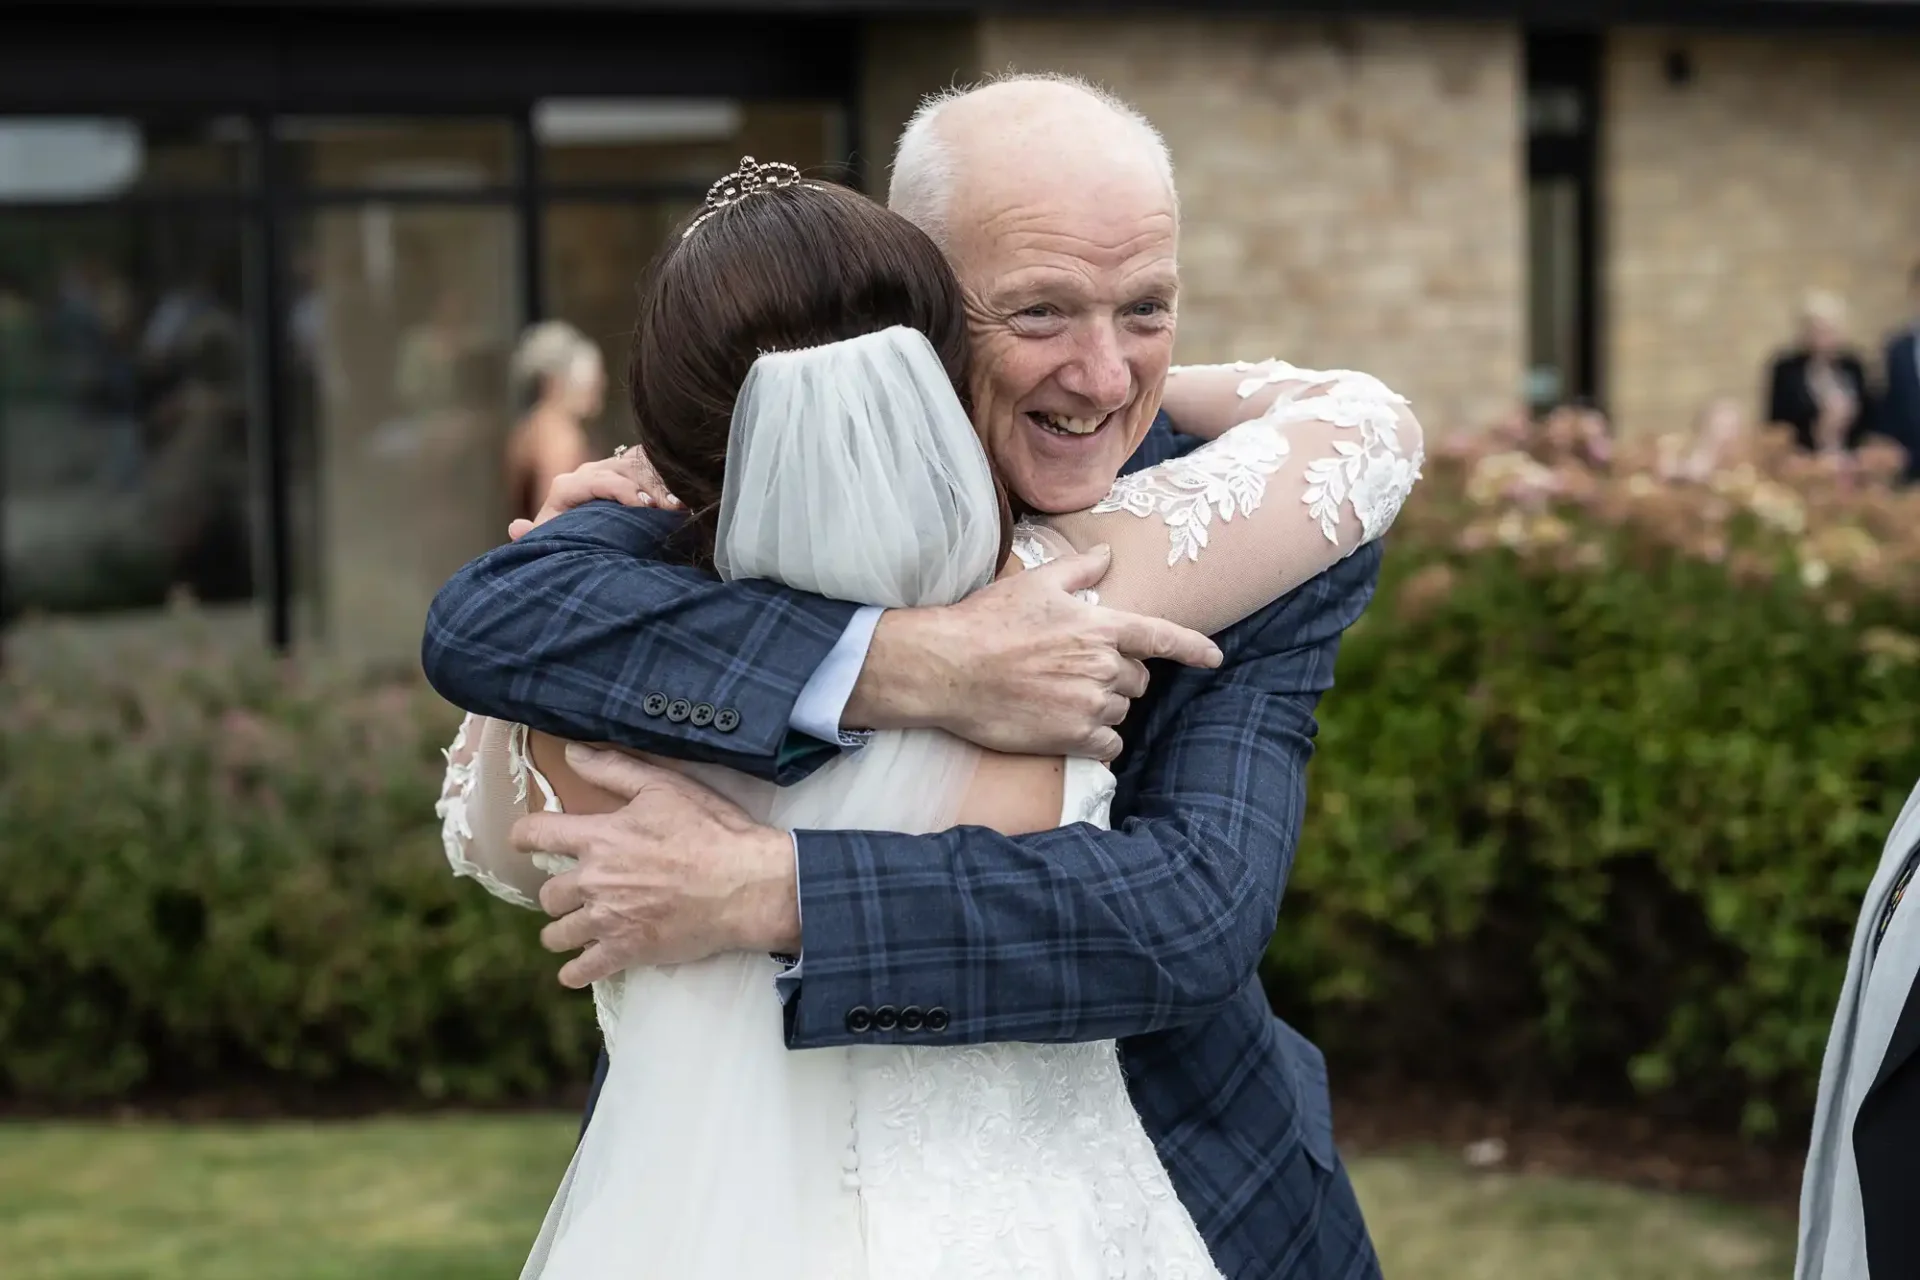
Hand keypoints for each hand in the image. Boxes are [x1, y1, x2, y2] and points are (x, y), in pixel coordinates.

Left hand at [507, 448, 683, 540]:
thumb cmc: (568, 540)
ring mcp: (610, 467)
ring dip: (661, 484)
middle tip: (670, 507)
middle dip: (647, 487)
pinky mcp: (629, 468)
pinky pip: (650, 464)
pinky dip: (667, 478)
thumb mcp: (553, 539)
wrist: (583, 529)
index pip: (597, 480)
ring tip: (680, 504)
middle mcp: (588, 471)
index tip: (644, 507)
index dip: (622, 491)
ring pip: (638, 464)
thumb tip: (515, 527)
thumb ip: (539, 535)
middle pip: (622, 469)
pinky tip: (683, 494)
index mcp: (566, 486)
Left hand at [515, 745, 799, 986]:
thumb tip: (572, 752)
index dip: (523, 836)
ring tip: (575, 928)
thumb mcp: (665, 787)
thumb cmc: (712, 831)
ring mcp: (608, 920)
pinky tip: (577, 970)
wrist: (747, 885)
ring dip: (562, 931)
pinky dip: (576, 972)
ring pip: (558, 934)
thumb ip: (613, 770)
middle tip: (575, 891)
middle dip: (558, 892)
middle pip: (548, 893)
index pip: (536, 835)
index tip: (524, 840)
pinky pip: (583, 970)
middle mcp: (594, 881)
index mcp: (599, 838)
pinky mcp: (627, 951)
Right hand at [845, 546, 1222, 760]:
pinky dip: (1097, 740)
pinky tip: (1069, 728)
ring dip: (1101, 707)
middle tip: (1073, 670)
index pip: (1163, 637)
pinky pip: (1108, 745)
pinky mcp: (1072, 736)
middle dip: (1116, 677)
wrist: (949, 667)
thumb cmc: (989, 621)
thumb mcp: (1037, 583)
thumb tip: (1107, 555)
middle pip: (1137, 680)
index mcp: (1101, 627)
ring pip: (1120, 712)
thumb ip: (1081, 570)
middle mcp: (1103, 666)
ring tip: (1059, 696)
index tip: (1214, 659)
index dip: (1194, 648)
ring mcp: (1090, 703)